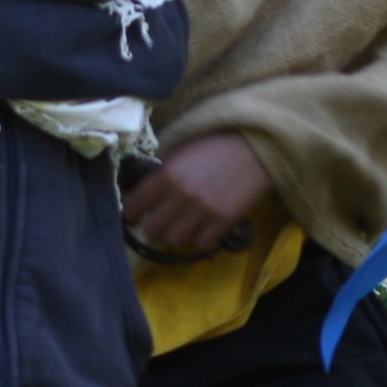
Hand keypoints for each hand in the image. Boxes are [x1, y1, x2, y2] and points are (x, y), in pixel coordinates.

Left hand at [122, 130, 281, 256]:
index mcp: (167, 173)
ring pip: (174, 240)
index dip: (131, 212)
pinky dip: (200, 238)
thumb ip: (163, 171)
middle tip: (160, 221)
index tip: (134, 215)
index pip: (135, 203)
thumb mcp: (182, 150)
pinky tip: (204, 228)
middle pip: (152, 228)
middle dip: (154, 226)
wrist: (255, 145)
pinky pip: (202, 243)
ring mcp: (203, 209)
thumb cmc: (217, 143)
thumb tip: (146, 192)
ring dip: (176, 235)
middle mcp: (181, 194)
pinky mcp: (224, 220)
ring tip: (183, 226)